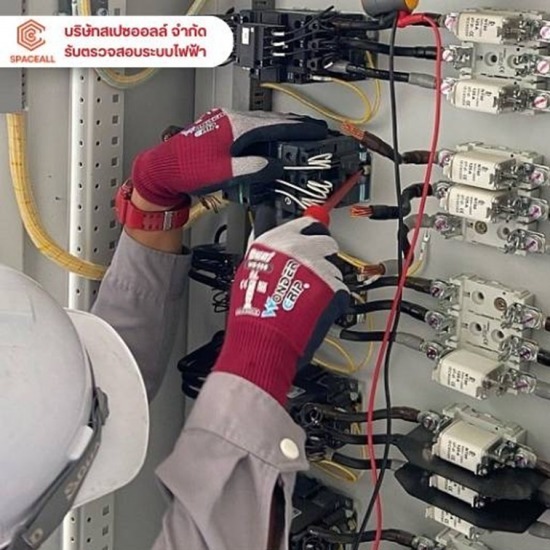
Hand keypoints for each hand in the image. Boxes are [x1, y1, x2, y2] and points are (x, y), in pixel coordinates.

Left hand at [131, 108, 327, 206]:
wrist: (161, 168)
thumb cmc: (186, 169)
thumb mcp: (225, 173)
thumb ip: (252, 169)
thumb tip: (274, 167)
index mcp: (235, 126)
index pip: (275, 125)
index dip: (298, 129)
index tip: (315, 131)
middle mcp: (230, 119)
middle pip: (269, 120)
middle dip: (292, 126)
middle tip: (311, 130)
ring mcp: (223, 121)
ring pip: (258, 121)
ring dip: (277, 128)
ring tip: (294, 133)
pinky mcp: (218, 128)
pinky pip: (248, 126)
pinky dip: (262, 131)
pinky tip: (266, 138)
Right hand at [213, 217, 348, 404]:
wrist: (262, 337)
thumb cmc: (251, 311)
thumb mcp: (249, 271)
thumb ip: (268, 254)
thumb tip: (277, 246)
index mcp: (275, 241)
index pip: (304, 223)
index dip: (311, 229)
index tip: (315, 230)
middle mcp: (299, 249)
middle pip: (326, 242)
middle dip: (325, 255)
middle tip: (316, 269)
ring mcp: (317, 267)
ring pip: (335, 267)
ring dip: (328, 280)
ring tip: (309, 298)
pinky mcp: (332, 286)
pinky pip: (341, 289)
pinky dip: (333, 299)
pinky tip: (317, 308)